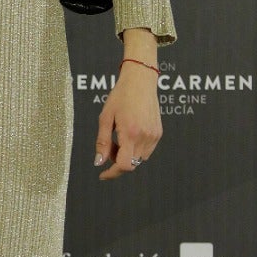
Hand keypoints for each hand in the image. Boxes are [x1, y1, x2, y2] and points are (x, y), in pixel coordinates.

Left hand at [95, 59, 161, 179]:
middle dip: (117, 160)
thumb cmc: (120, 96)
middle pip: (130, 164)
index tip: (103, 174)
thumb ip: (102, 142)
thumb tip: (98, 162)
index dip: (112, 173)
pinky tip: (130, 133)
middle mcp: (145, 137)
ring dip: (127, 155)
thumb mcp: (105, 118)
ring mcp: (154, 136)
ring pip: (139, 159)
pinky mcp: (158, 133)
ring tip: (119, 136)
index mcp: (130, 133)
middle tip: (109, 144)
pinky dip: (136, 149)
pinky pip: (146, 150)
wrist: (140, 82)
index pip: (124, 165)